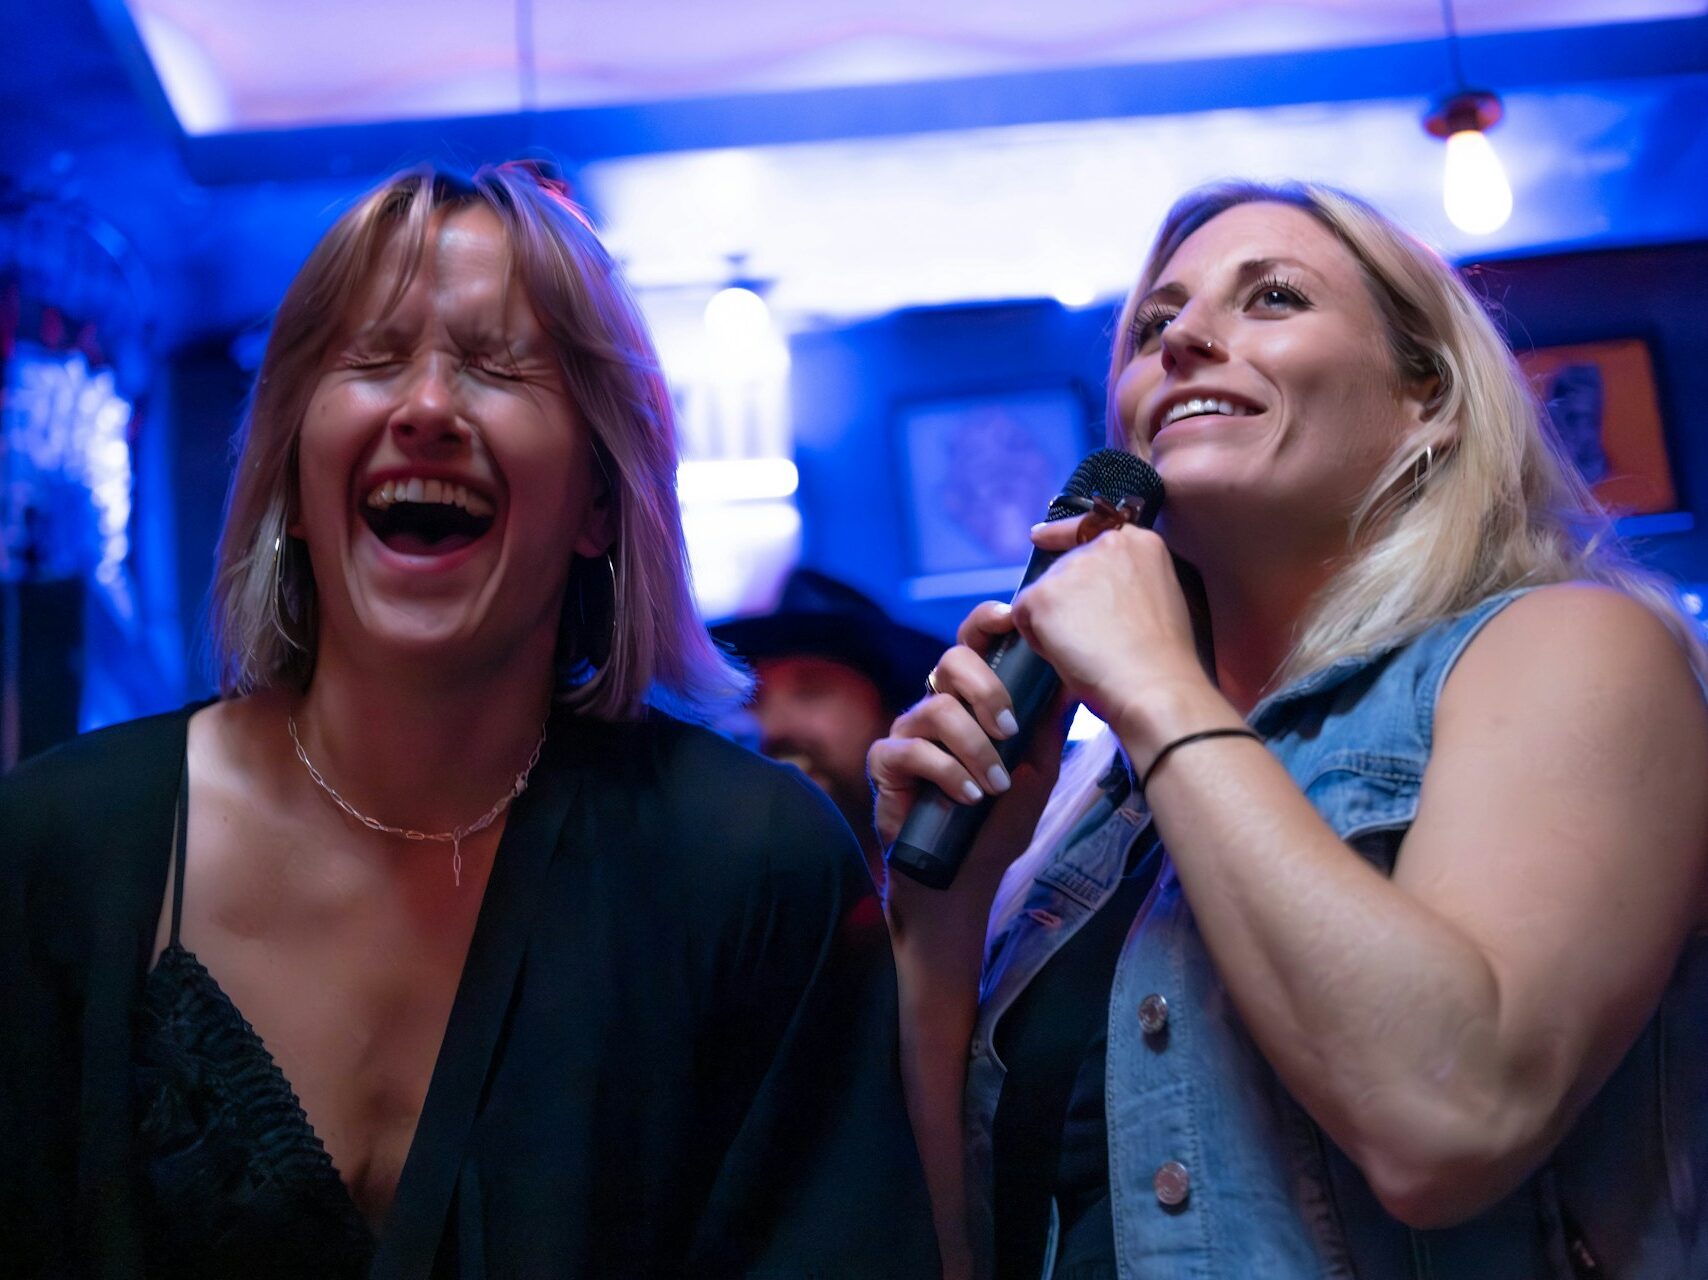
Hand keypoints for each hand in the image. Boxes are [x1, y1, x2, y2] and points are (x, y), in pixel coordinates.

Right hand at [868, 601, 1069, 897]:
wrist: (965, 879)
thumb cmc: (999, 824)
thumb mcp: (1037, 773)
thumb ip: (1045, 728)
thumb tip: (1069, 680)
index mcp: (969, 701)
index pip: (972, 645)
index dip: (986, 623)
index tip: (1011, 618)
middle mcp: (935, 707)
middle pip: (950, 661)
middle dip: (987, 690)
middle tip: (1010, 730)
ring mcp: (907, 732)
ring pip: (937, 709)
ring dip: (976, 748)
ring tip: (996, 785)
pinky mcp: (886, 763)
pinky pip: (914, 751)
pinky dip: (948, 773)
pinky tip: (970, 797)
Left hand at [1014, 516, 1214, 756]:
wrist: (1154, 686)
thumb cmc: (1162, 660)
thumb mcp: (1159, 599)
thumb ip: (1127, 582)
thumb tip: (1093, 596)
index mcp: (1140, 543)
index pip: (1088, 528)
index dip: (1060, 535)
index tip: (1040, 538)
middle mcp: (1104, 544)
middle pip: (1062, 567)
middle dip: (1065, 600)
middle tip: (1092, 639)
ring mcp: (1072, 567)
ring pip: (1043, 594)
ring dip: (1053, 621)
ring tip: (1088, 650)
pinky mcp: (1044, 594)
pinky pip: (1023, 617)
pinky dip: (1037, 640)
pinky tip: (1068, 655)